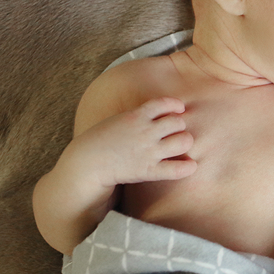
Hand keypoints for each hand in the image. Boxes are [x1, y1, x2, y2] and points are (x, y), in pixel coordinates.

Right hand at [68, 97, 196, 187]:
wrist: (85, 164)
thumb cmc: (100, 141)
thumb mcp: (117, 120)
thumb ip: (137, 115)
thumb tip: (157, 112)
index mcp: (135, 116)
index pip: (164, 103)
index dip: (175, 105)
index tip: (178, 110)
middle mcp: (145, 132)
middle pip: (178, 122)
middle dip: (179, 127)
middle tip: (173, 134)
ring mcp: (148, 152)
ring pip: (184, 141)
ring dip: (184, 143)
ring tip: (178, 147)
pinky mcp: (149, 171)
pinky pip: (178, 169)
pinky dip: (188, 167)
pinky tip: (188, 165)